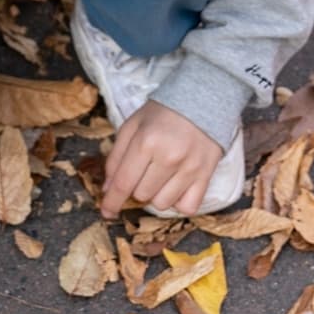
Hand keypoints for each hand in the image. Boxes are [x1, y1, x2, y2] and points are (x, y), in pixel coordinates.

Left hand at [99, 100, 223, 217]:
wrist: (203, 101)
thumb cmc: (162, 114)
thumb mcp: (132, 126)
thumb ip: (116, 157)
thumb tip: (108, 188)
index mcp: (145, 142)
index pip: (123, 183)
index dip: (111, 201)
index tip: (106, 212)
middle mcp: (168, 158)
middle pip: (142, 195)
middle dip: (137, 187)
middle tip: (144, 170)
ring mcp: (189, 168)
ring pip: (162, 204)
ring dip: (157, 195)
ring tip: (161, 175)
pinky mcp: (206, 175)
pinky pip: (187, 207)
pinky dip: (179, 202)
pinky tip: (177, 186)